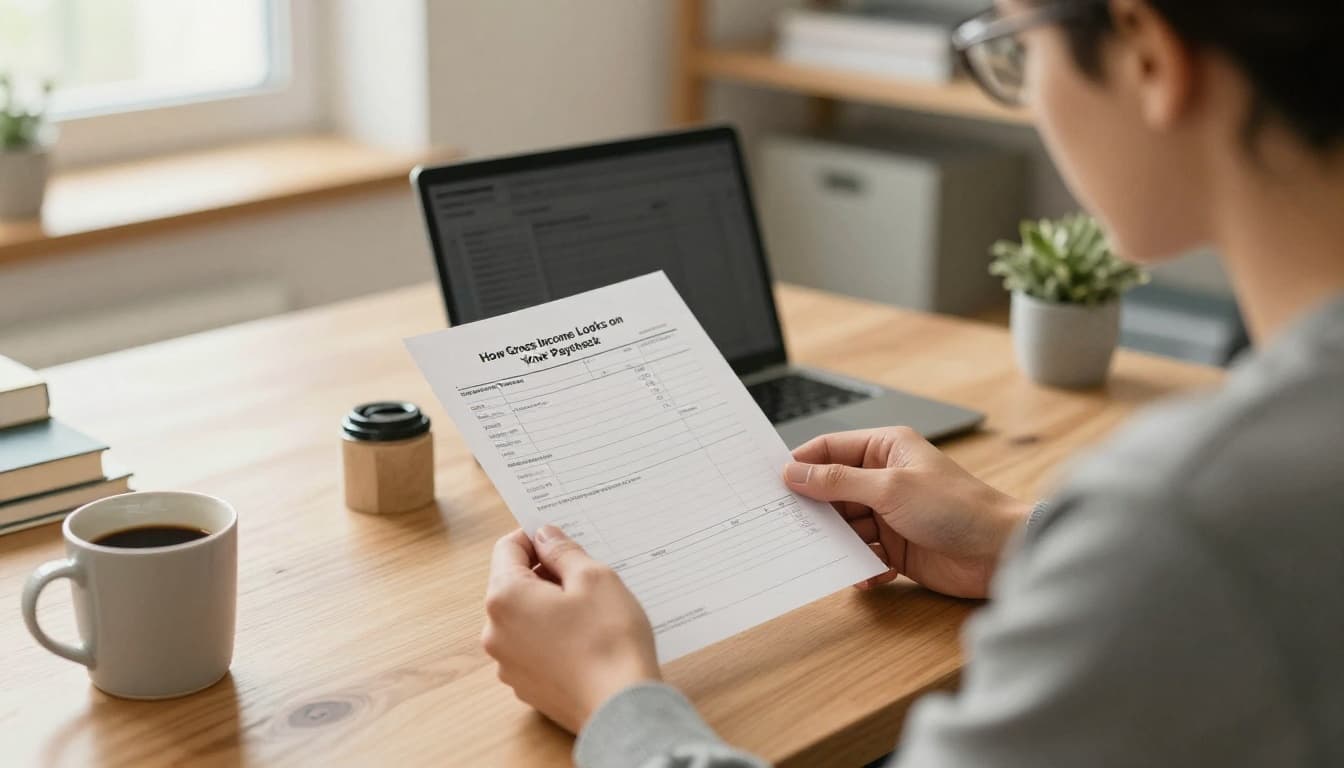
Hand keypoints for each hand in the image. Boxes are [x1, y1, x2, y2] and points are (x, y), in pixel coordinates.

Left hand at [481, 526, 660, 732]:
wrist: (621, 708)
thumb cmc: (609, 640)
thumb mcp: (594, 578)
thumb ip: (563, 551)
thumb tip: (545, 536)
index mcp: (505, 598)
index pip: (508, 548)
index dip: (536, 537)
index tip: (561, 539)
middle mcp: (495, 632)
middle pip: (513, 584)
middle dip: (546, 574)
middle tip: (586, 576)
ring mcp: (508, 663)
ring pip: (523, 617)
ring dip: (549, 606)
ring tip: (590, 611)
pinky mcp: (525, 686)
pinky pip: (532, 647)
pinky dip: (552, 636)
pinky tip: (585, 640)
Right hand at [784, 427, 1029, 598]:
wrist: (1002, 553)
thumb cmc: (957, 508)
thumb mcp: (890, 489)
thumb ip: (838, 481)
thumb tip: (795, 472)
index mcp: (885, 449)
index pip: (829, 449)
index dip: (801, 464)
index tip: (774, 484)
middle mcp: (884, 479)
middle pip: (831, 490)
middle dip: (815, 509)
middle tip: (790, 525)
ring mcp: (889, 515)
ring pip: (844, 526)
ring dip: (838, 542)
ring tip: (830, 554)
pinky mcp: (896, 548)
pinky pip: (862, 554)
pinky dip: (860, 565)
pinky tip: (867, 573)